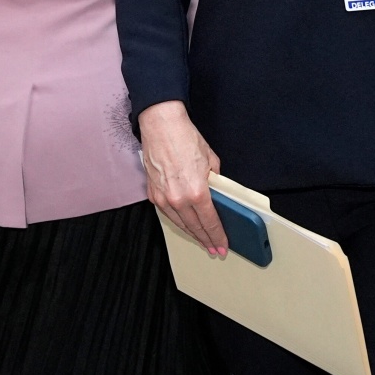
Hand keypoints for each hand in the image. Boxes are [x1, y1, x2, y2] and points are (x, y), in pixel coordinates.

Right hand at [138, 100, 226, 255]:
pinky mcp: (152, 193)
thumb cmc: (184, 138)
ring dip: (191, 233)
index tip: (222, 245)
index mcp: (196, 192)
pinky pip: (167, 213)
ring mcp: (163, 198)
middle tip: (214, 249)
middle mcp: (178, 199)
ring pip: (179, 223)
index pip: (210, 222)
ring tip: (201, 240)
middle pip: (195, 227)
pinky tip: (184, 223)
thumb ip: (216, 181)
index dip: (217, 236)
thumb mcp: (211, 160)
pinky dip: (177, 220)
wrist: (161, 126)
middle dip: (206, 240)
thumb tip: (217, 191)